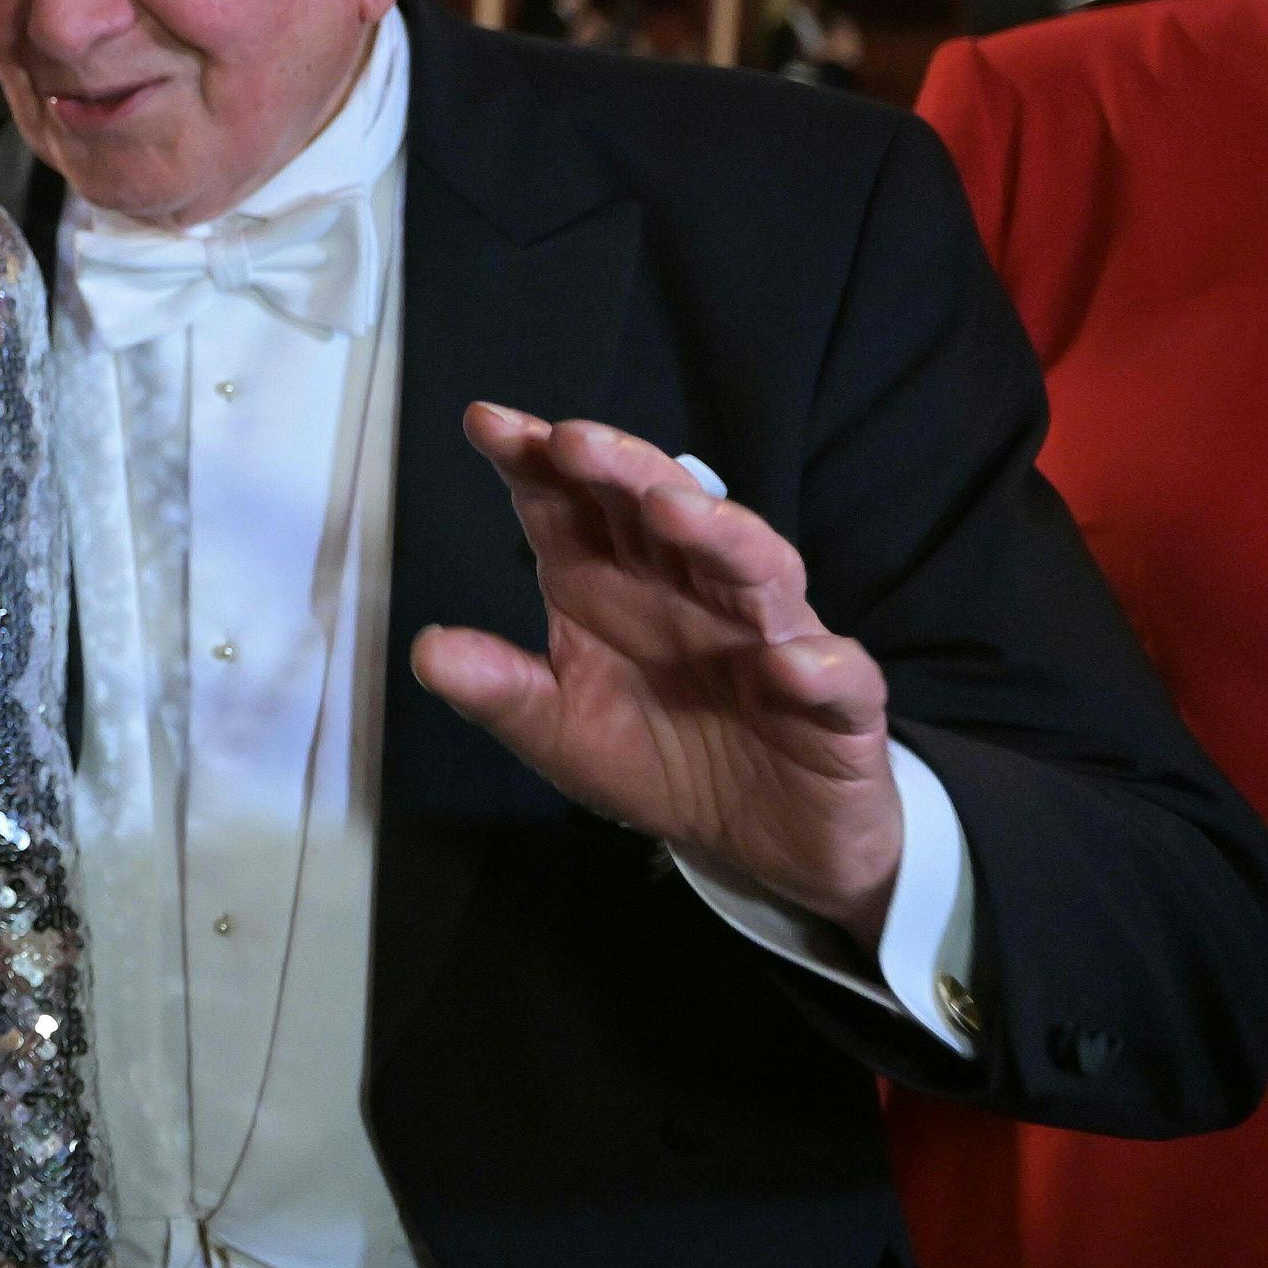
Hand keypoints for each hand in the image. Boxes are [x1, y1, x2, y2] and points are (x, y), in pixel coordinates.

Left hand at [411, 405, 904, 950]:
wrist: (763, 845)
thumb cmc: (658, 759)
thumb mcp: (559, 731)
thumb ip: (501, 689)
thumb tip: (427, 650)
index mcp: (614, 586)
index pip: (574, 506)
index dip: (536, 461)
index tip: (486, 422)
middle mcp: (693, 593)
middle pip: (664, 510)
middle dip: (623, 469)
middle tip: (574, 441)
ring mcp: (771, 640)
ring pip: (756, 568)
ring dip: (718, 533)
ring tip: (672, 510)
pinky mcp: (837, 705)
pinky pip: (839, 676)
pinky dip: (817, 665)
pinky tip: (786, 664)